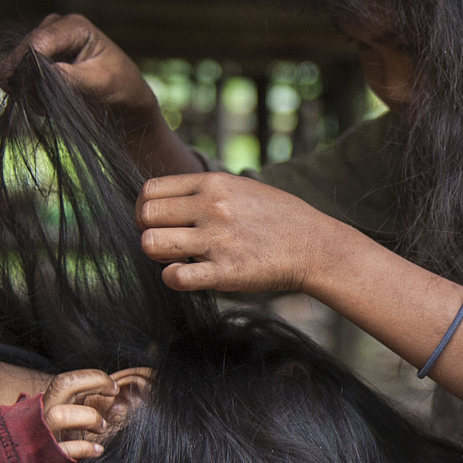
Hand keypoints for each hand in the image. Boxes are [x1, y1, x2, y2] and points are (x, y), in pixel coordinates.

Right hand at [0, 15, 163, 148]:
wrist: (123, 101)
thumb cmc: (119, 88)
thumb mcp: (99, 82)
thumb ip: (70, 76)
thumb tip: (41, 71)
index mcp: (73, 26)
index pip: (37, 42)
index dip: (28, 67)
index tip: (36, 93)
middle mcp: (52, 28)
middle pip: (19, 54)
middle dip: (29, 83)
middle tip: (48, 106)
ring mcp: (40, 44)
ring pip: (12, 68)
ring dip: (27, 92)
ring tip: (52, 106)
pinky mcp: (31, 61)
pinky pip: (12, 79)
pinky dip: (26, 95)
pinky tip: (46, 104)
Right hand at [42, 368, 151, 459]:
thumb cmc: (40, 445)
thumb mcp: (50, 421)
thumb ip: (68, 407)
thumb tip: (98, 396)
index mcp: (43, 405)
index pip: (65, 380)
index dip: (93, 377)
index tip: (113, 387)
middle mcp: (38, 415)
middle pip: (62, 385)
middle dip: (95, 382)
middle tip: (113, 392)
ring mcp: (40, 436)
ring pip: (61, 414)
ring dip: (89, 417)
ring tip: (101, 427)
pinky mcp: (45, 459)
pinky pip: (67, 449)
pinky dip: (86, 448)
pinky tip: (97, 450)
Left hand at [136, 174, 341, 293]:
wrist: (317, 246)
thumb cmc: (280, 218)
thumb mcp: (243, 188)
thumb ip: (207, 191)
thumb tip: (171, 200)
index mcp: (214, 183)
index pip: (150, 190)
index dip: (147, 209)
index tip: (161, 222)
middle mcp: (212, 207)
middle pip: (145, 215)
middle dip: (149, 230)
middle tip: (167, 242)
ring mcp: (218, 240)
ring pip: (151, 243)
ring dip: (158, 255)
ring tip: (178, 258)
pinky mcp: (227, 272)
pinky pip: (176, 277)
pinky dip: (173, 279)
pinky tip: (187, 276)